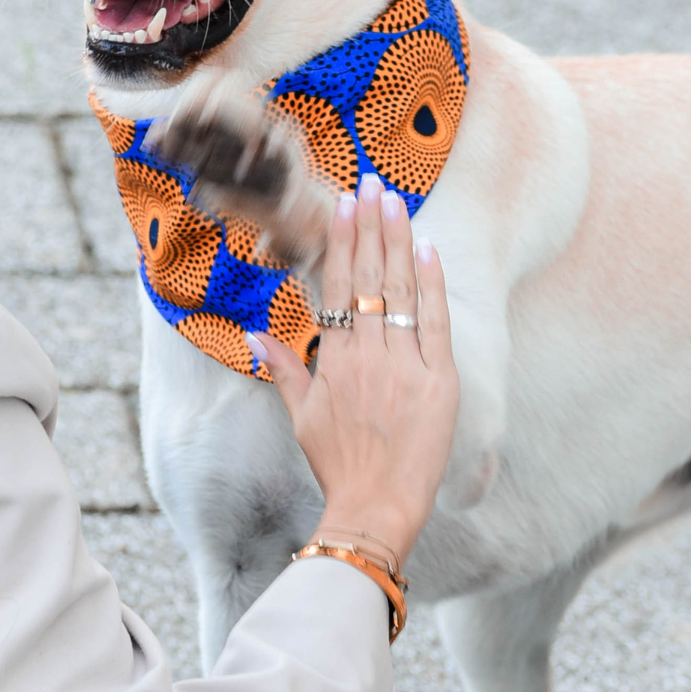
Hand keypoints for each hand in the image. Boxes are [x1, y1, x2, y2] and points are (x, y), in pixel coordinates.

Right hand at [247, 173, 459, 566]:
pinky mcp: (438, 382)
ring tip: (396, 202)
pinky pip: (434, 323)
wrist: (374, 508)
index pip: (336, 286)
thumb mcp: (301, 417)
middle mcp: (367, 355)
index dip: (341, 242)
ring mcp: (403, 366)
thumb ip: (282, 369)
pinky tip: (428, 250)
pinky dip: (432, 286)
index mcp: (334, 359)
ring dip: (398, 242)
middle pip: (368, 277)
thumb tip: (252, 335)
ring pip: (399, 291)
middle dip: (371, 226)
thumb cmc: (337, 466)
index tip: (343, 205)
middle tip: (372, 184)